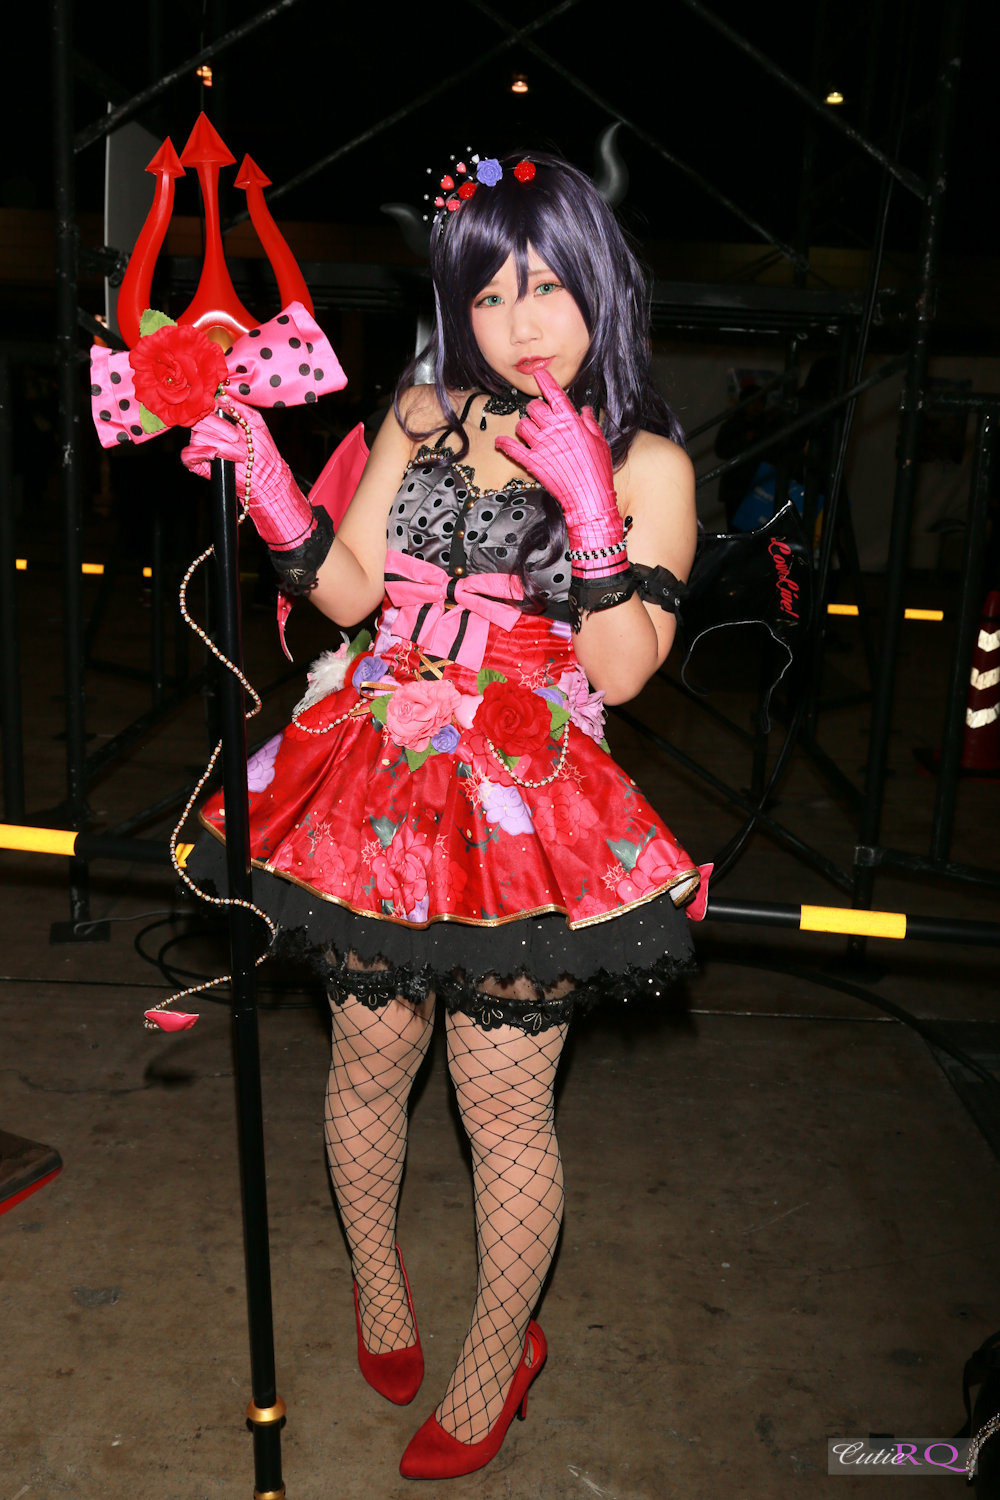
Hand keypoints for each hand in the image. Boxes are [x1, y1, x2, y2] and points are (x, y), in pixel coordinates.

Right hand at [181, 400, 313, 549]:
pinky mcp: (197, 463)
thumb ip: (239, 407)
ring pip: (197, 438)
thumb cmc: (262, 448)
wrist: (265, 475)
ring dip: (220, 446)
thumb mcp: (255, 422)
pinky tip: (213, 454)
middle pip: (200, 421)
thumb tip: (222, 395)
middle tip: (237, 439)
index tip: (228, 415)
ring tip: (238, 454)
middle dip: (220, 430)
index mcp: (219, 418)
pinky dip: (199, 453)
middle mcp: (207, 430)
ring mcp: (201, 446)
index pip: (206, 406)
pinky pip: (187, 454)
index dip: (213, 409)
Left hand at [493, 369, 624, 568]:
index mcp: (571, 422)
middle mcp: (553, 430)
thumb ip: (590, 423)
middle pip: (534, 407)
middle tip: (539, 416)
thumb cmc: (598, 471)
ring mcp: (541, 446)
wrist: (590, 498)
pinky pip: (511, 448)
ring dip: (524, 427)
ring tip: (530, 433)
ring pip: (522, 425)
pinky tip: (500, 442)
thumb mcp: (600, 442)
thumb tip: (585, 410)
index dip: (545, 381)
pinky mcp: (532, 463)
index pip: (555, 394)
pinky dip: (503, 445)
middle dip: (535, 409)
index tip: (539, 374)